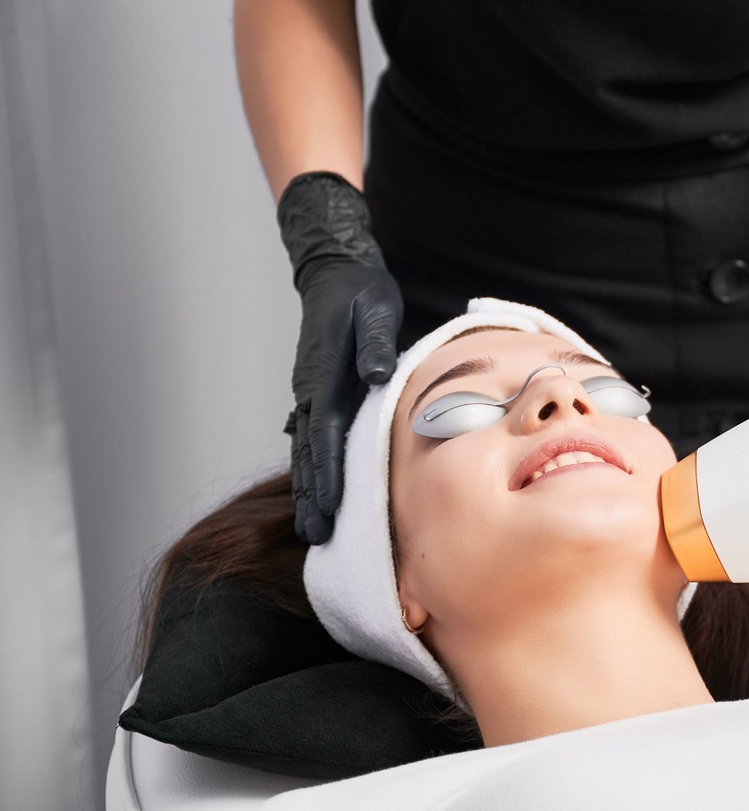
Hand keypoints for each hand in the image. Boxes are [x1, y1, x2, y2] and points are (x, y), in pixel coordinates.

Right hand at [278, 173, 403, 543]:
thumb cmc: (361, 294)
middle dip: (313, 496)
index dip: (328, 474)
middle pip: (310, 454)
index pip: (325, 435)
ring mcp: (311, 394)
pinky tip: (318, 493)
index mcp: (324, 377)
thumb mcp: (375, 311)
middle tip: (317, 536)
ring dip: (310, 489)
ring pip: (308, 451)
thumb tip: (378, 375)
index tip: (330, 508)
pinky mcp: (320, 393)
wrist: (336, 274)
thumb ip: (376, 344)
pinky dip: (316, 468)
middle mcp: (311, 391)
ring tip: (314, 528)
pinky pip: (315, 439)